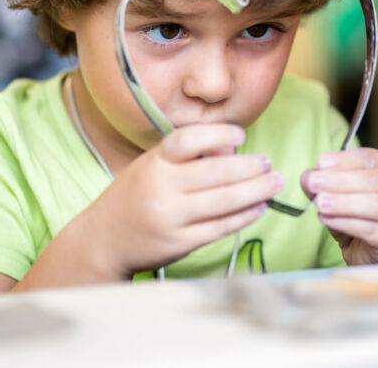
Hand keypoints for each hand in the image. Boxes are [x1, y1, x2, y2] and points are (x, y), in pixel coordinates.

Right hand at [80, 124, 282, 277]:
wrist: (103, 240)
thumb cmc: (134, 196)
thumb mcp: (152, 166)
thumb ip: (188, 156)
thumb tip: (232, 149)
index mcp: (154, 162)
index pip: (189, 139)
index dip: (219, 134)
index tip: (241, 135)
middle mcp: (161, 188)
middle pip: (216, 173)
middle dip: (250, 167)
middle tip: (269, 163)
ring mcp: (171, 218)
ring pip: (224, 201)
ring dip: (256, 191)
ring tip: (274, 183)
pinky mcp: (180, 243)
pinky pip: (220, 228)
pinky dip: (244, 216)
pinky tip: (259, 207)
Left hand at [300, 148, 377, 265]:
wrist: (373, 254)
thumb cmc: (358, 218)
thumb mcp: (337, 196)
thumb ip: (323, 184)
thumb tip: (308, 177)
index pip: (369, 158)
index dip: (344, 160)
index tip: (321, 162)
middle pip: (374, 180)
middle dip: (341, 180)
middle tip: (315, 183)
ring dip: (345, 202)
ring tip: (321, 203)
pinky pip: (372, 230)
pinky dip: (347, 223)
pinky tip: (328, 219)